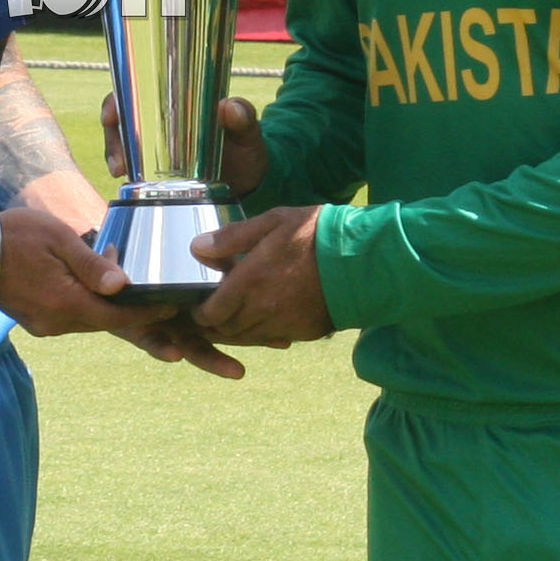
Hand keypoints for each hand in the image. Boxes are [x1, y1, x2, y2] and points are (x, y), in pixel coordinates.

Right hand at [0, 207, 160, 341]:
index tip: (174, 307)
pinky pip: (71, 317)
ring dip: (108, 307)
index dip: (148, 314)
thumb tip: (123, 285)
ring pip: (88, 320)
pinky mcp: (35, 321)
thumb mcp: (58, 239)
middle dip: (133, 313)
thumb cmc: (14, 235)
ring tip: (127, 285)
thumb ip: (92, 264)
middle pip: (105, 322)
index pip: (118, 317)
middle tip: (160, 300)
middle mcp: (56, 323)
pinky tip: (94, 288)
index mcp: (66, 303)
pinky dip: (87, 305)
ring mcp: (44, 325)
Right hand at [101, 95, 268, 194]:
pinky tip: (125, 181)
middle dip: (113, 136)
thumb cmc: (247, 150)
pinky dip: (124, 174)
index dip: (118, 99)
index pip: (138, 91)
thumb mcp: (249, 133)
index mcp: (180, 102)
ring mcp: (156, 146)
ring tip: (121, 171)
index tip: (111, 115)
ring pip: (122, 144)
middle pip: (123, 118)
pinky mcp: (156, 171)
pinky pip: (131, 167)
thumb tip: (228, 107)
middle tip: (119, 160)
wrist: (250, 184)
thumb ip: (244, 118)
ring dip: (115, 155)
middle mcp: (162, 121)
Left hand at [191, 206, 333, 345]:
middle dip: (216, 324)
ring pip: (249, 338)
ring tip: (237, 316)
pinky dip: (264, 333)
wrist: (362, 260)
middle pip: (227, 330)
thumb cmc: (316, 234)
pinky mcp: (303, 332)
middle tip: (214, 314)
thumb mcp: (272, 222)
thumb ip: (232, 237)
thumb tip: (196, 247)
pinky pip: (273, 338)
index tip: (198, 308)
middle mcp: (262, 309)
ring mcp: (284, 324)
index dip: (200, 314)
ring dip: (238, 330)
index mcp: (250, 281)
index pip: (211, 313)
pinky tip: (267, 317)